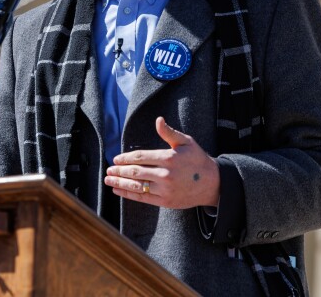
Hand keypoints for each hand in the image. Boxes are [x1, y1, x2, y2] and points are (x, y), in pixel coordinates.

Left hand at [104, 117, 219, 208]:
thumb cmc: (197, 160)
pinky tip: (119, 191)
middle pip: (136, 172)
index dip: (125, 158)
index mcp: (169, 158)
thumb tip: (158, 120)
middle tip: (108, 170)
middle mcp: (165, 174)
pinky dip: (129, 195)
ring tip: (109, 180)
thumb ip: (169, 132)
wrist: (213, 184)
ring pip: (137, 186)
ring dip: (120, 183)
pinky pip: (143, 198)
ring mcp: (165, 189)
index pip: (140, 157)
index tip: (115, 159)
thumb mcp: (186, 142)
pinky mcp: (165, 201)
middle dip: (119, 171)